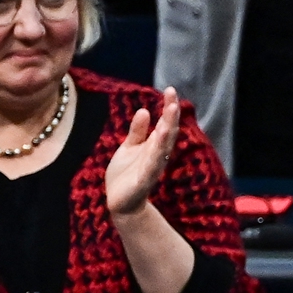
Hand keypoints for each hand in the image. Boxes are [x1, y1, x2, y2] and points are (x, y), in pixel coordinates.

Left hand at [106, 88, 180, 219]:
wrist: (119, 202)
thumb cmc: (125, 174)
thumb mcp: (129, 147)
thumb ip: (138, 131)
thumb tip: (145, 110)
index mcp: (153, 146)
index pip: (165, 123)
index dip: (168, 107)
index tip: (170, 90)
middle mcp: (156, 155)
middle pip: (167, 133)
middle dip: (171, 117)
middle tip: (173, 99)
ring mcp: (151, 168)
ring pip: (161, 148)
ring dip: (166, 134)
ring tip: (169, 118)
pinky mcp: (143, 182)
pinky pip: (150, 168)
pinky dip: (154, 157)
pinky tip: (157, 146)